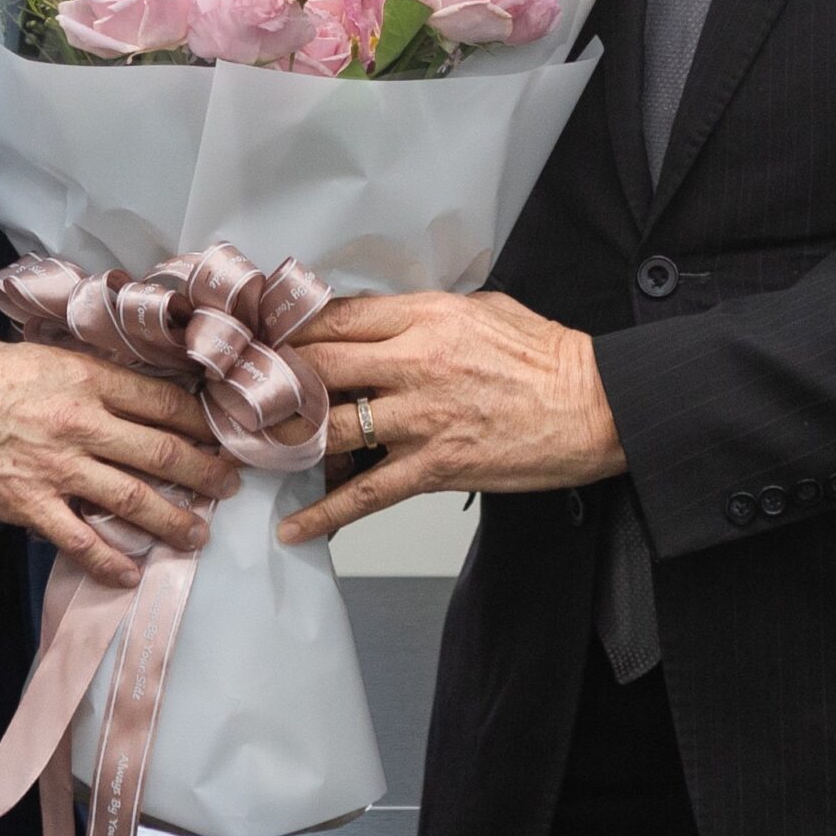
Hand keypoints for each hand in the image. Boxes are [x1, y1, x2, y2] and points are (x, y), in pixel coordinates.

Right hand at [0, 337, 238, 586]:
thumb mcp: (44, 353)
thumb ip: (88, 373)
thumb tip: (127, 386)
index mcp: (88, 379)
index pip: (162, 402)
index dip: (199, 422)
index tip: (219, 435)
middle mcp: (82, 424)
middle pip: (161, 452)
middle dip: (204, 472)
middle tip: (229, 485)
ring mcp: (58, 469)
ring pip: (132, 499)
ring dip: (172, 520)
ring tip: (198, 534)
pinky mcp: (30, 505)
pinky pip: (80, 540)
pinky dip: (109, 562)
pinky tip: (132, 574)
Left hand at [275, 291, 622, 547]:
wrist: (598, 407)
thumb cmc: (548, 356)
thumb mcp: (483, 308)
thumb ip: (425, 312)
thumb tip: (379, 317)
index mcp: (426, 317)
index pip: (337, 318)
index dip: (290, 328)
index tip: (262, 338)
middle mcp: (415, 363)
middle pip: (318, 367)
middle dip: (271, 379)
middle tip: (238, 391)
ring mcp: (422, 418)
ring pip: (329, 429)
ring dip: (284, 441)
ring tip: (249, 450)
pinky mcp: (436, 466)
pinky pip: (366, 494)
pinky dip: (324, 513)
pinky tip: (292, 527)